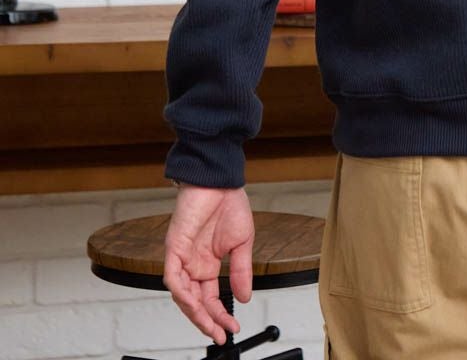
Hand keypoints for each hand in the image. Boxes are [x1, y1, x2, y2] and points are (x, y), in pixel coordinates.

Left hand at [163, 184, 254, 346]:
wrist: (220, 180)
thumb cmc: (228, 204)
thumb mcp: (242, 243)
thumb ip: (241, 272)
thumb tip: (245, 298)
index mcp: (208, 264)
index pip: (210, 298)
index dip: (220, 315)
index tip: (232, 328)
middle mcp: (192, 264)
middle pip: (195, 302)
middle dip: (207, 321)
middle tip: (219, 334)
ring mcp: (181, 257)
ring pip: (182, 295)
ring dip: (195, 312)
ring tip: (210, 325)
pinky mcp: (174, 247)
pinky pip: (172, 277)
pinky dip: (181, 293)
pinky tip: (194, 304)